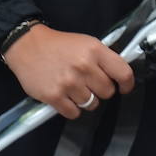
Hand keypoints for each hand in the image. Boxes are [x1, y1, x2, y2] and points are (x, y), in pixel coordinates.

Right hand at [2, 25, 135, 118]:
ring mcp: (69, 83)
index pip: (123, 73)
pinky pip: (74, 113)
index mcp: (95, 50)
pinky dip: (71, 108)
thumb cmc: (60, 45)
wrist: (28, 46)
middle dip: (101, 90)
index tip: (124, 88)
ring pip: (91, 104)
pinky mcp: (54, 96)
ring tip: (75, 89)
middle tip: (89, 83)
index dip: (127, 84)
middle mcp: (84, 67)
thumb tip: (119, 77)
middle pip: (107, 92)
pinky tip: (65, 97)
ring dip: (85, 100)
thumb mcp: (86, 43)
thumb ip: (103, 58)